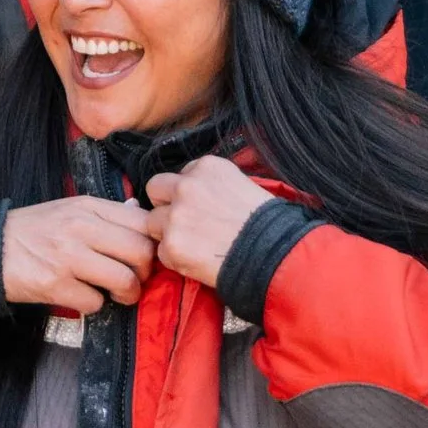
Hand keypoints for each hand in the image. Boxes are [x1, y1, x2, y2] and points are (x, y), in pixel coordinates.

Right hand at [0, 196, 160, 315]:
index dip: (152, 243)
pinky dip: (94, 305)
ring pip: (125, 280)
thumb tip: (139, 213)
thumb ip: (104, 213)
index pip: (142, 222)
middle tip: (134, 279)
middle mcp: (81, 227)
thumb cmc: (32, 231)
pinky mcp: (56, 285)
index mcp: (87, 206)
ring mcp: (69, 257)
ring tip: (117, 295)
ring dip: (127, 294)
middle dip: (144, 273)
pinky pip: (96, 302)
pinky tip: (82, 296)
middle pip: (141, 252)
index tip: (143, 255)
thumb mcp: (68, 209)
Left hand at [147, 154, 274, 291]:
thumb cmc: (265, 224)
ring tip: (196, 245)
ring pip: (152, 222)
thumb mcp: (240, 185)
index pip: (178, 176)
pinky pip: (161, 251)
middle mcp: (186, 187)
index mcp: (205, 167)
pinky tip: (198, 260)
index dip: (186, 194)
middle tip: (185, 223)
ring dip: (167, 233)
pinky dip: (175, 258)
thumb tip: (191, 193)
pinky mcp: (171, 245)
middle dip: (165, 205)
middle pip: (155, 190)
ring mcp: (176, 216)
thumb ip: (210, 184)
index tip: (201, 208)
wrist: (275, 254)